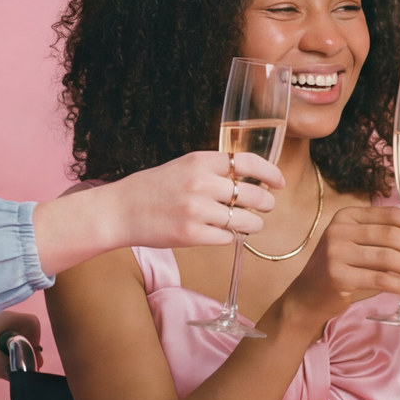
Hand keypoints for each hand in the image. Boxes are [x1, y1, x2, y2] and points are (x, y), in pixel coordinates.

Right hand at [104, 150, 283, 247]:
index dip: (270, 172)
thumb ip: (213, 171)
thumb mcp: (183, 167)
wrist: (120, 210)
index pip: (247, 162)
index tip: (279, 182)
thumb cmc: (153, 189)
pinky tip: (219, 233)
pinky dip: (228, 237)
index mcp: (200, 161)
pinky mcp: (192, 235)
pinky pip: (227, 238)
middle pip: (253, 194)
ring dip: (252, 224)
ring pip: (245, 221)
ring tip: (248, 224)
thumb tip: (250, 182)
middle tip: (265, 207)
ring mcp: (197, 211)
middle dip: (266, 203)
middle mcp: (201, 183)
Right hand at [281, 205, 399, 324]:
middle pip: (391, 235)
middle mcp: (339, 230)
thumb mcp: (358, 245)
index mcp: (347, 216)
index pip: (390, 214)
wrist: (308, 296)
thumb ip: (383, 237)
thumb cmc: (342, 270)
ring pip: (388, 258)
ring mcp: (335, 253)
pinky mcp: (337, 276)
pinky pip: (379, 279)